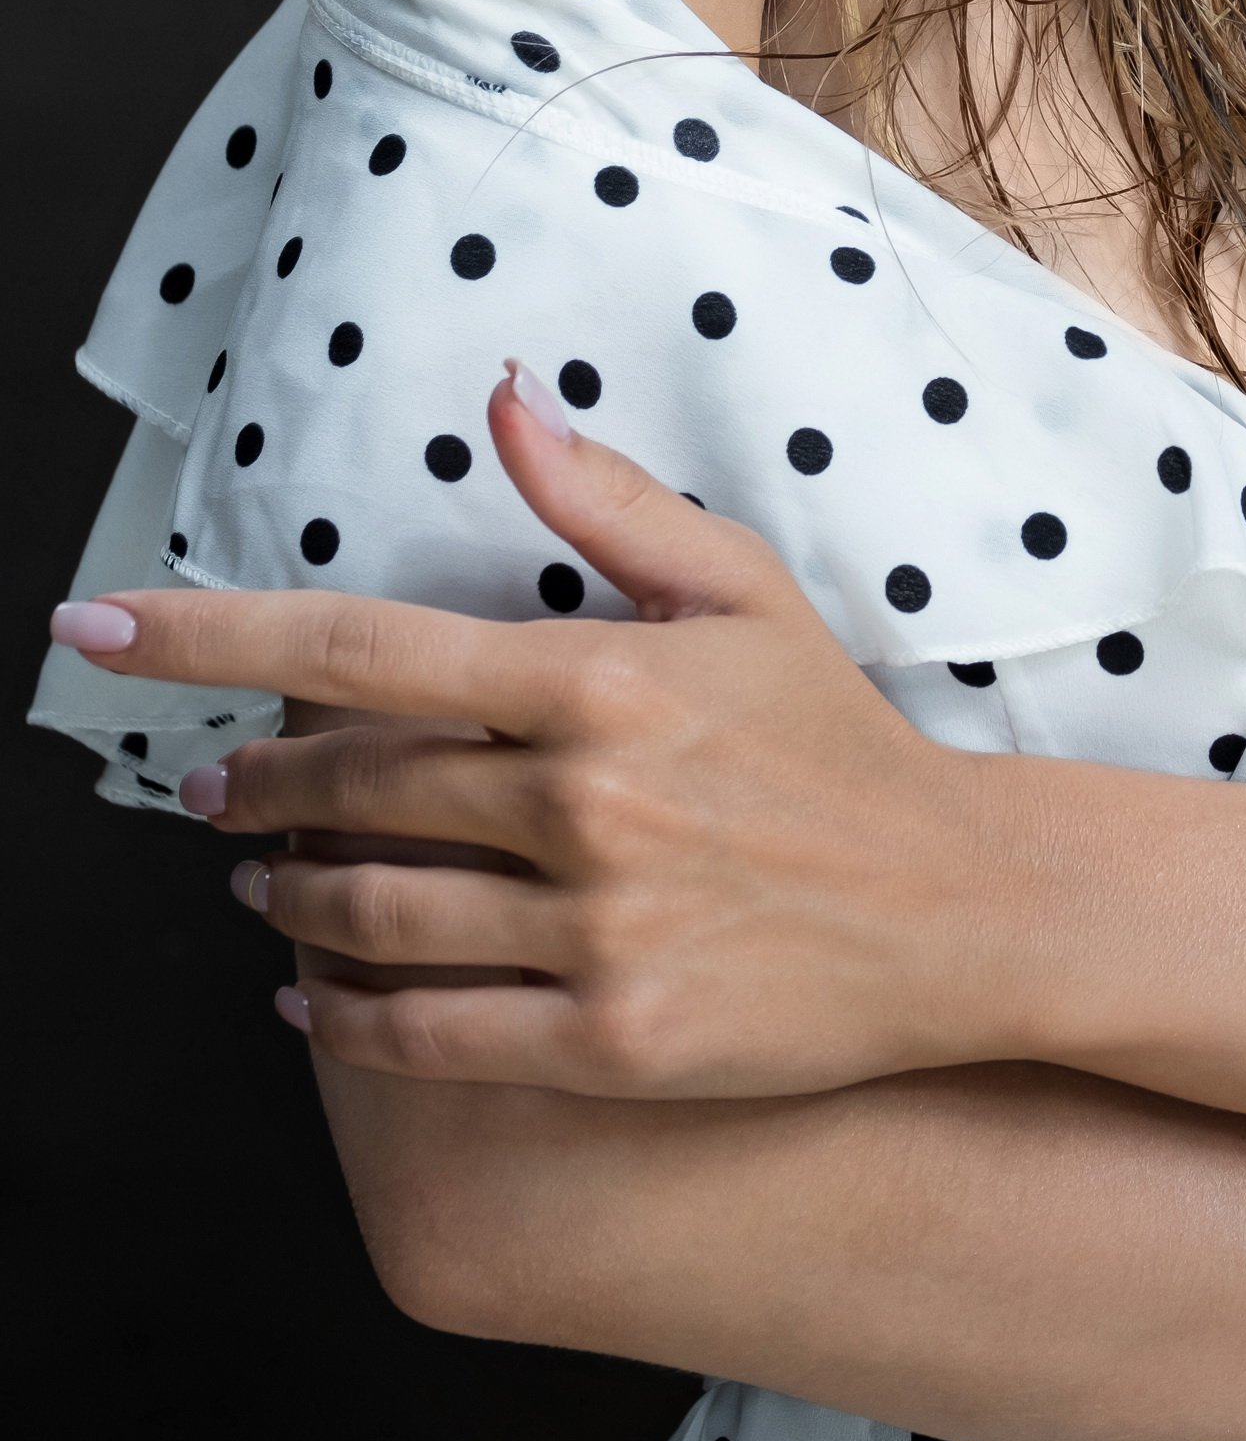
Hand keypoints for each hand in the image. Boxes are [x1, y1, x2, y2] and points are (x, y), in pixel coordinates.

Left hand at [48, 362, 1011, 1096]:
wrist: (956, 907)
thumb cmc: (837, 742)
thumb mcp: (740, 590)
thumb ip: (608, 498)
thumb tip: (504, 401)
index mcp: (597, 680)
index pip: (356, 648)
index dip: (206, 638)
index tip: (96, 630)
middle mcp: (581, 805)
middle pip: (347, 788)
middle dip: (247, 781)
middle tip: (206, 782)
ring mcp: (592, 931)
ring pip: (368, 914)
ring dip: (284, 893)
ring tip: (255, 876)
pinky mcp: (608, 1040)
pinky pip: (427, 1036)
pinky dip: (342, 1019)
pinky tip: (311, 998)